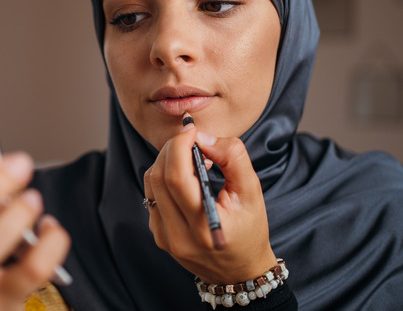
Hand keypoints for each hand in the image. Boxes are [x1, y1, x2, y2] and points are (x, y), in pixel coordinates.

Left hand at [143, 121, 275, 283]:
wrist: (240, 272)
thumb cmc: (250, 231)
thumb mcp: (252, 192)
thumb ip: (233, 158)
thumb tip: (204, 138)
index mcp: (204, 226)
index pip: (177, 177)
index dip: (179, 146)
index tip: (191, 130)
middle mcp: (179, 235)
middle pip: (159, 176)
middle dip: (172, 148)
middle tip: (191, 140)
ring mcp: (165, 238)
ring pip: (151, 184)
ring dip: (167, 161)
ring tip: (191, 159)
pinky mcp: (159, 236)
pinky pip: (152, 196)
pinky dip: (164, 178)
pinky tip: (185, 178)